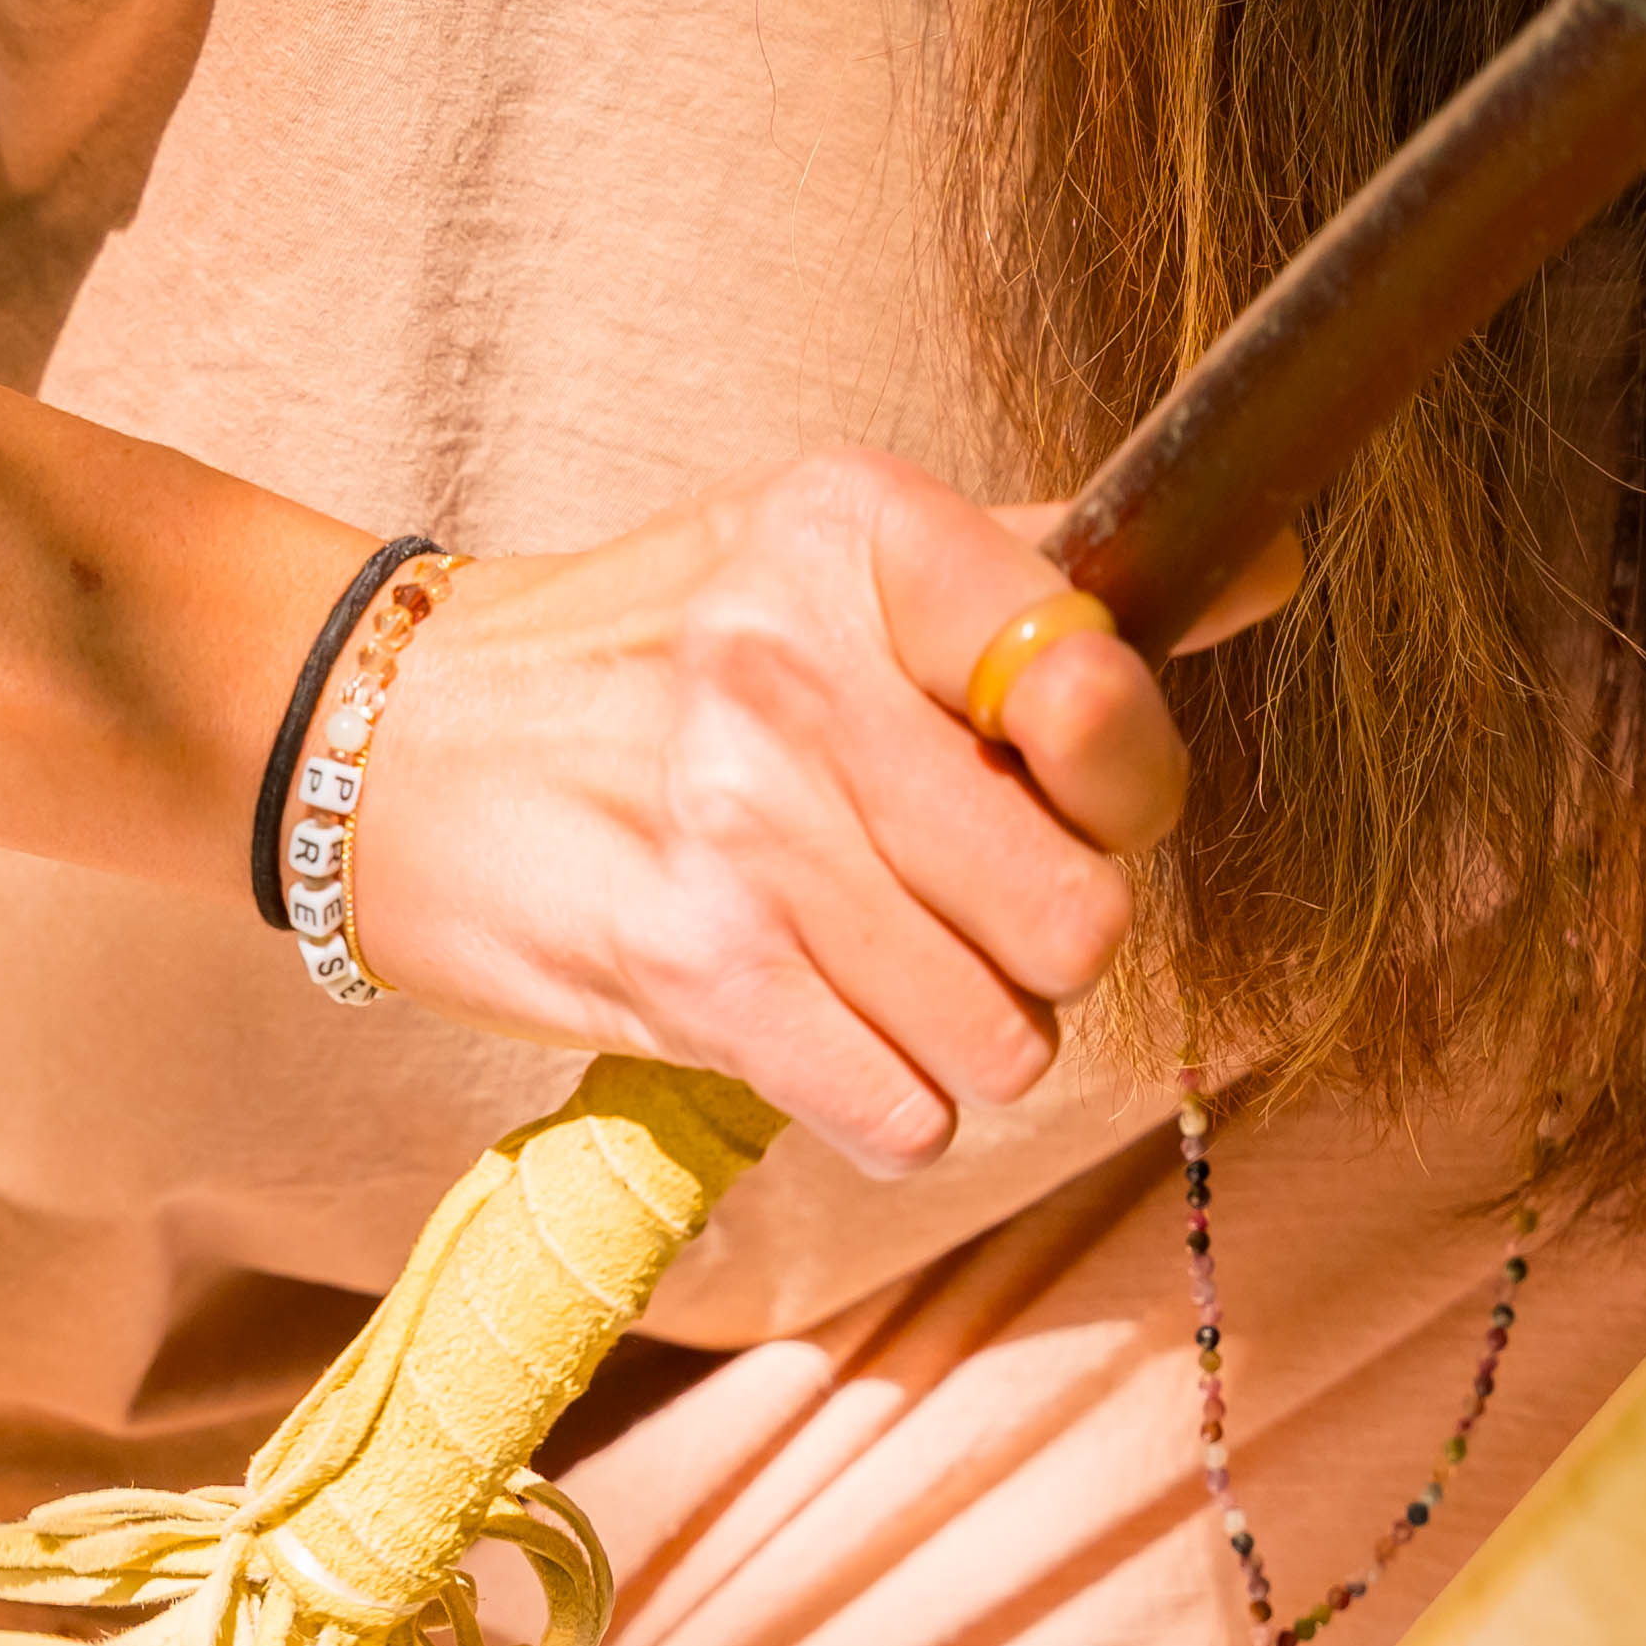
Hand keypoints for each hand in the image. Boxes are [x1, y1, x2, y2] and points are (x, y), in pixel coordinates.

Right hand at [349, 453, 1243, 1171]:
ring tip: (881, 972)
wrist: (386, 745)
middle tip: (962, 906)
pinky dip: (891, 1106)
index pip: (1099, 690)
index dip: (1119, 779)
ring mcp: (741, 829)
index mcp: (856, 534)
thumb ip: (1035, 570)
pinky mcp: (688, 972)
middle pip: (1078, 905)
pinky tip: (830, 1040)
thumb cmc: (638, 649)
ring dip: (967, 1037)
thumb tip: (1259, 563)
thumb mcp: (815, 548)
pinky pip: (902, 1110)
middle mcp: (798, 669)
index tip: (1058, 784)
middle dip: (1044, 940)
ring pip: (1002, 1032)